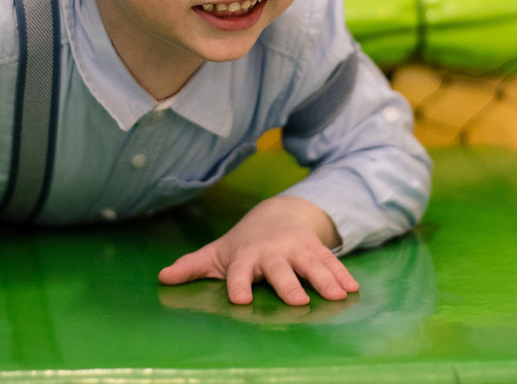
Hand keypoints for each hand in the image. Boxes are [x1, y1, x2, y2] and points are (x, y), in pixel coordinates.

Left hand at [158, 195, 358, 305]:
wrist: (276, 214)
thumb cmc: (242, 243)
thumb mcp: (216, 252)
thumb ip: (192, 266)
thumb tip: (162, 277)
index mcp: (245, 256)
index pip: (239, 272)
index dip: (238, 284)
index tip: (241, 300)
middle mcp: (272, 252)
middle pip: (280, 269)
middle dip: (289, 284)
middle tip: (297, 301)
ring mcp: (296, 248)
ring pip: (311, 264)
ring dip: (325, 279)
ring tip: (337, 297)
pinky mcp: (314, 248)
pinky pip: (330, 261)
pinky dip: (342, 274)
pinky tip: (353, 288)